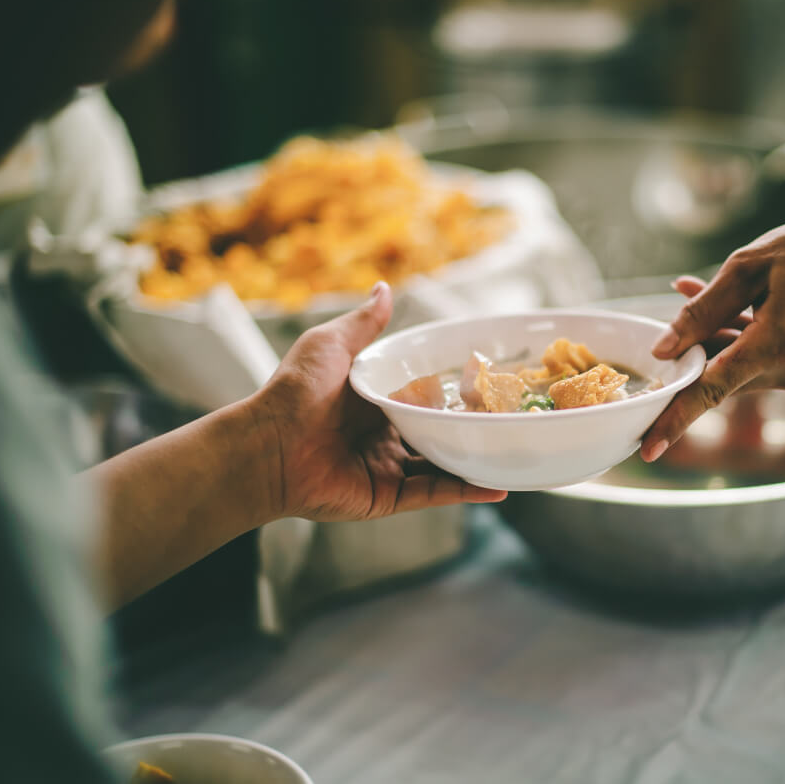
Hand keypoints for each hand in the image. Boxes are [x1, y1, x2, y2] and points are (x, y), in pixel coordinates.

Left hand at [254, 282, 505, 519]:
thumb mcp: (331, 345)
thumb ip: (363, 323)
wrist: (268, 445)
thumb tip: (384, 287)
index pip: (422, 397)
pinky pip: (433, 493)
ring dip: (477, 460)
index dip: (451, 391)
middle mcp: (383, 437)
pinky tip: (499, 487)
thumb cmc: (294, 391)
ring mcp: (387, 469)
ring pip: (443, 464)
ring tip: (516, 451)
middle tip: (511, 416)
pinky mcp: (387, 497)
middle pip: (438, 432)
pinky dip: (466, 491)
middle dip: (472, 427)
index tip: (485, 381)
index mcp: (373, 403)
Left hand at [640, 204, 784, 461]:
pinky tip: (709, 301)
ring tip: (687, 290)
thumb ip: (702, 310)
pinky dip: (727, 336)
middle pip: (717, 377)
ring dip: (706, 337)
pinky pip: (749, 358)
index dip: (676, 418)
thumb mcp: (748, 266)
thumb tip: (662, 350)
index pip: (713, 389)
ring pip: (730, 366)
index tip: (648, 449)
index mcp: (778, 342)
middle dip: (686, 354)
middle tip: (661, 320)